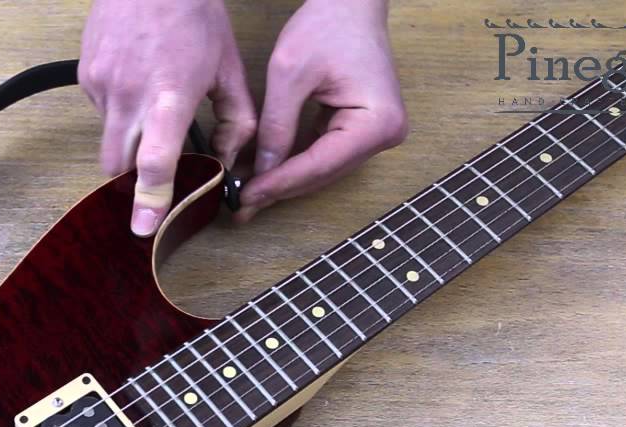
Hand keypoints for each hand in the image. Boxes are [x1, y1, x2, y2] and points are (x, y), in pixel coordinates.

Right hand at [80, 0, 255, 235]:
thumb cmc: (195, 16)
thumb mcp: (230, 68)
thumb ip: (238, 121)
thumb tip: (231, 161)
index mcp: (170, 96)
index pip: (154, 160)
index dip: (150, 198)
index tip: (144, 228)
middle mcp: (129, 95)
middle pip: (118, 166)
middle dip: (132, 181)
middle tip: (153, 179)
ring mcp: (101, 85)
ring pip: (108, 140)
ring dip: (128, 140)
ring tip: (152, 107)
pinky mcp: (85, 75)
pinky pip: (100, 111)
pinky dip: (119, 111)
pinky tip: (137, 83)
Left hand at [236, 0, 407, 221]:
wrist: (350, 3)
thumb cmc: (327, 25)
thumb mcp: (290, 75)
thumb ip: (275, 126)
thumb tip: (259, 171)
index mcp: (377, 122)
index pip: (319, 164)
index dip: (278, 183)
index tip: (244, 197)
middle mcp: (386, 135)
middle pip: (323, 173)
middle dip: (280, 188)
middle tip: (240, 206)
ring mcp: (376, 135)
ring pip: (323, 170)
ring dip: (286, 181)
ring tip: (248, 195)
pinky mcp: (363, 131)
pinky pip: (325, 156)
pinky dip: (296, 165)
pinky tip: (267, 175)